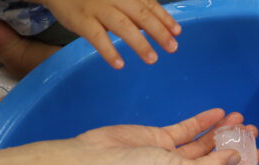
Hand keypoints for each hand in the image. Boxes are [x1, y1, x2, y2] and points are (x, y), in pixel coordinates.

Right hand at [41, 0, 180, 68]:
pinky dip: (109, 51)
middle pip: (140, 14)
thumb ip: (133, 9)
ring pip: (122, 26)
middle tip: (172, 47)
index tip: (177, 32)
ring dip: (139, 43)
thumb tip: (157, 27)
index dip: (164, 18)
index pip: (148, 4)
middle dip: (158, 31)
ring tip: (152, 59)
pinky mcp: (82, 20)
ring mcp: (97, 8)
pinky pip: (97, 37)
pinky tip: (119, 64)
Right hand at [76, 108, 258, 164]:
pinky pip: (187, 130)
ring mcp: (172, 157)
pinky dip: (203, 122)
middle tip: (254, 131)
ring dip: (222, 131)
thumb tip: (236, 159)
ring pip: (204, 143)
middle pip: (217, 161)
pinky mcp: (160, 138)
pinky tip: (219, 112)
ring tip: (241, 118)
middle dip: (236, 147)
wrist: (96, 163)